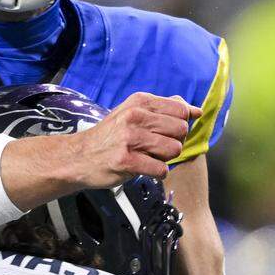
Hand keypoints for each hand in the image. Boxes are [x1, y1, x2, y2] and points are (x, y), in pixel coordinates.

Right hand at [72, 93, 200, 186]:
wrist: (79, 157)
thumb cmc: (111, 135)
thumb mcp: (134, 111)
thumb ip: (166, 109)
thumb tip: (196, 110)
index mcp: (140, 101)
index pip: (181, 110)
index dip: (181, 124)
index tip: (167, 132)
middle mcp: (135, 116)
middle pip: (181, 130)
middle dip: (174, 142)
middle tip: (156, 147)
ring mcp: (129, 138)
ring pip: (174, 149)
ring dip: (166, 158)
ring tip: (149, 157)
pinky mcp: (126, 161)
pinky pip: (161, 169)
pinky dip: (158, 172)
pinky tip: (145, 168)